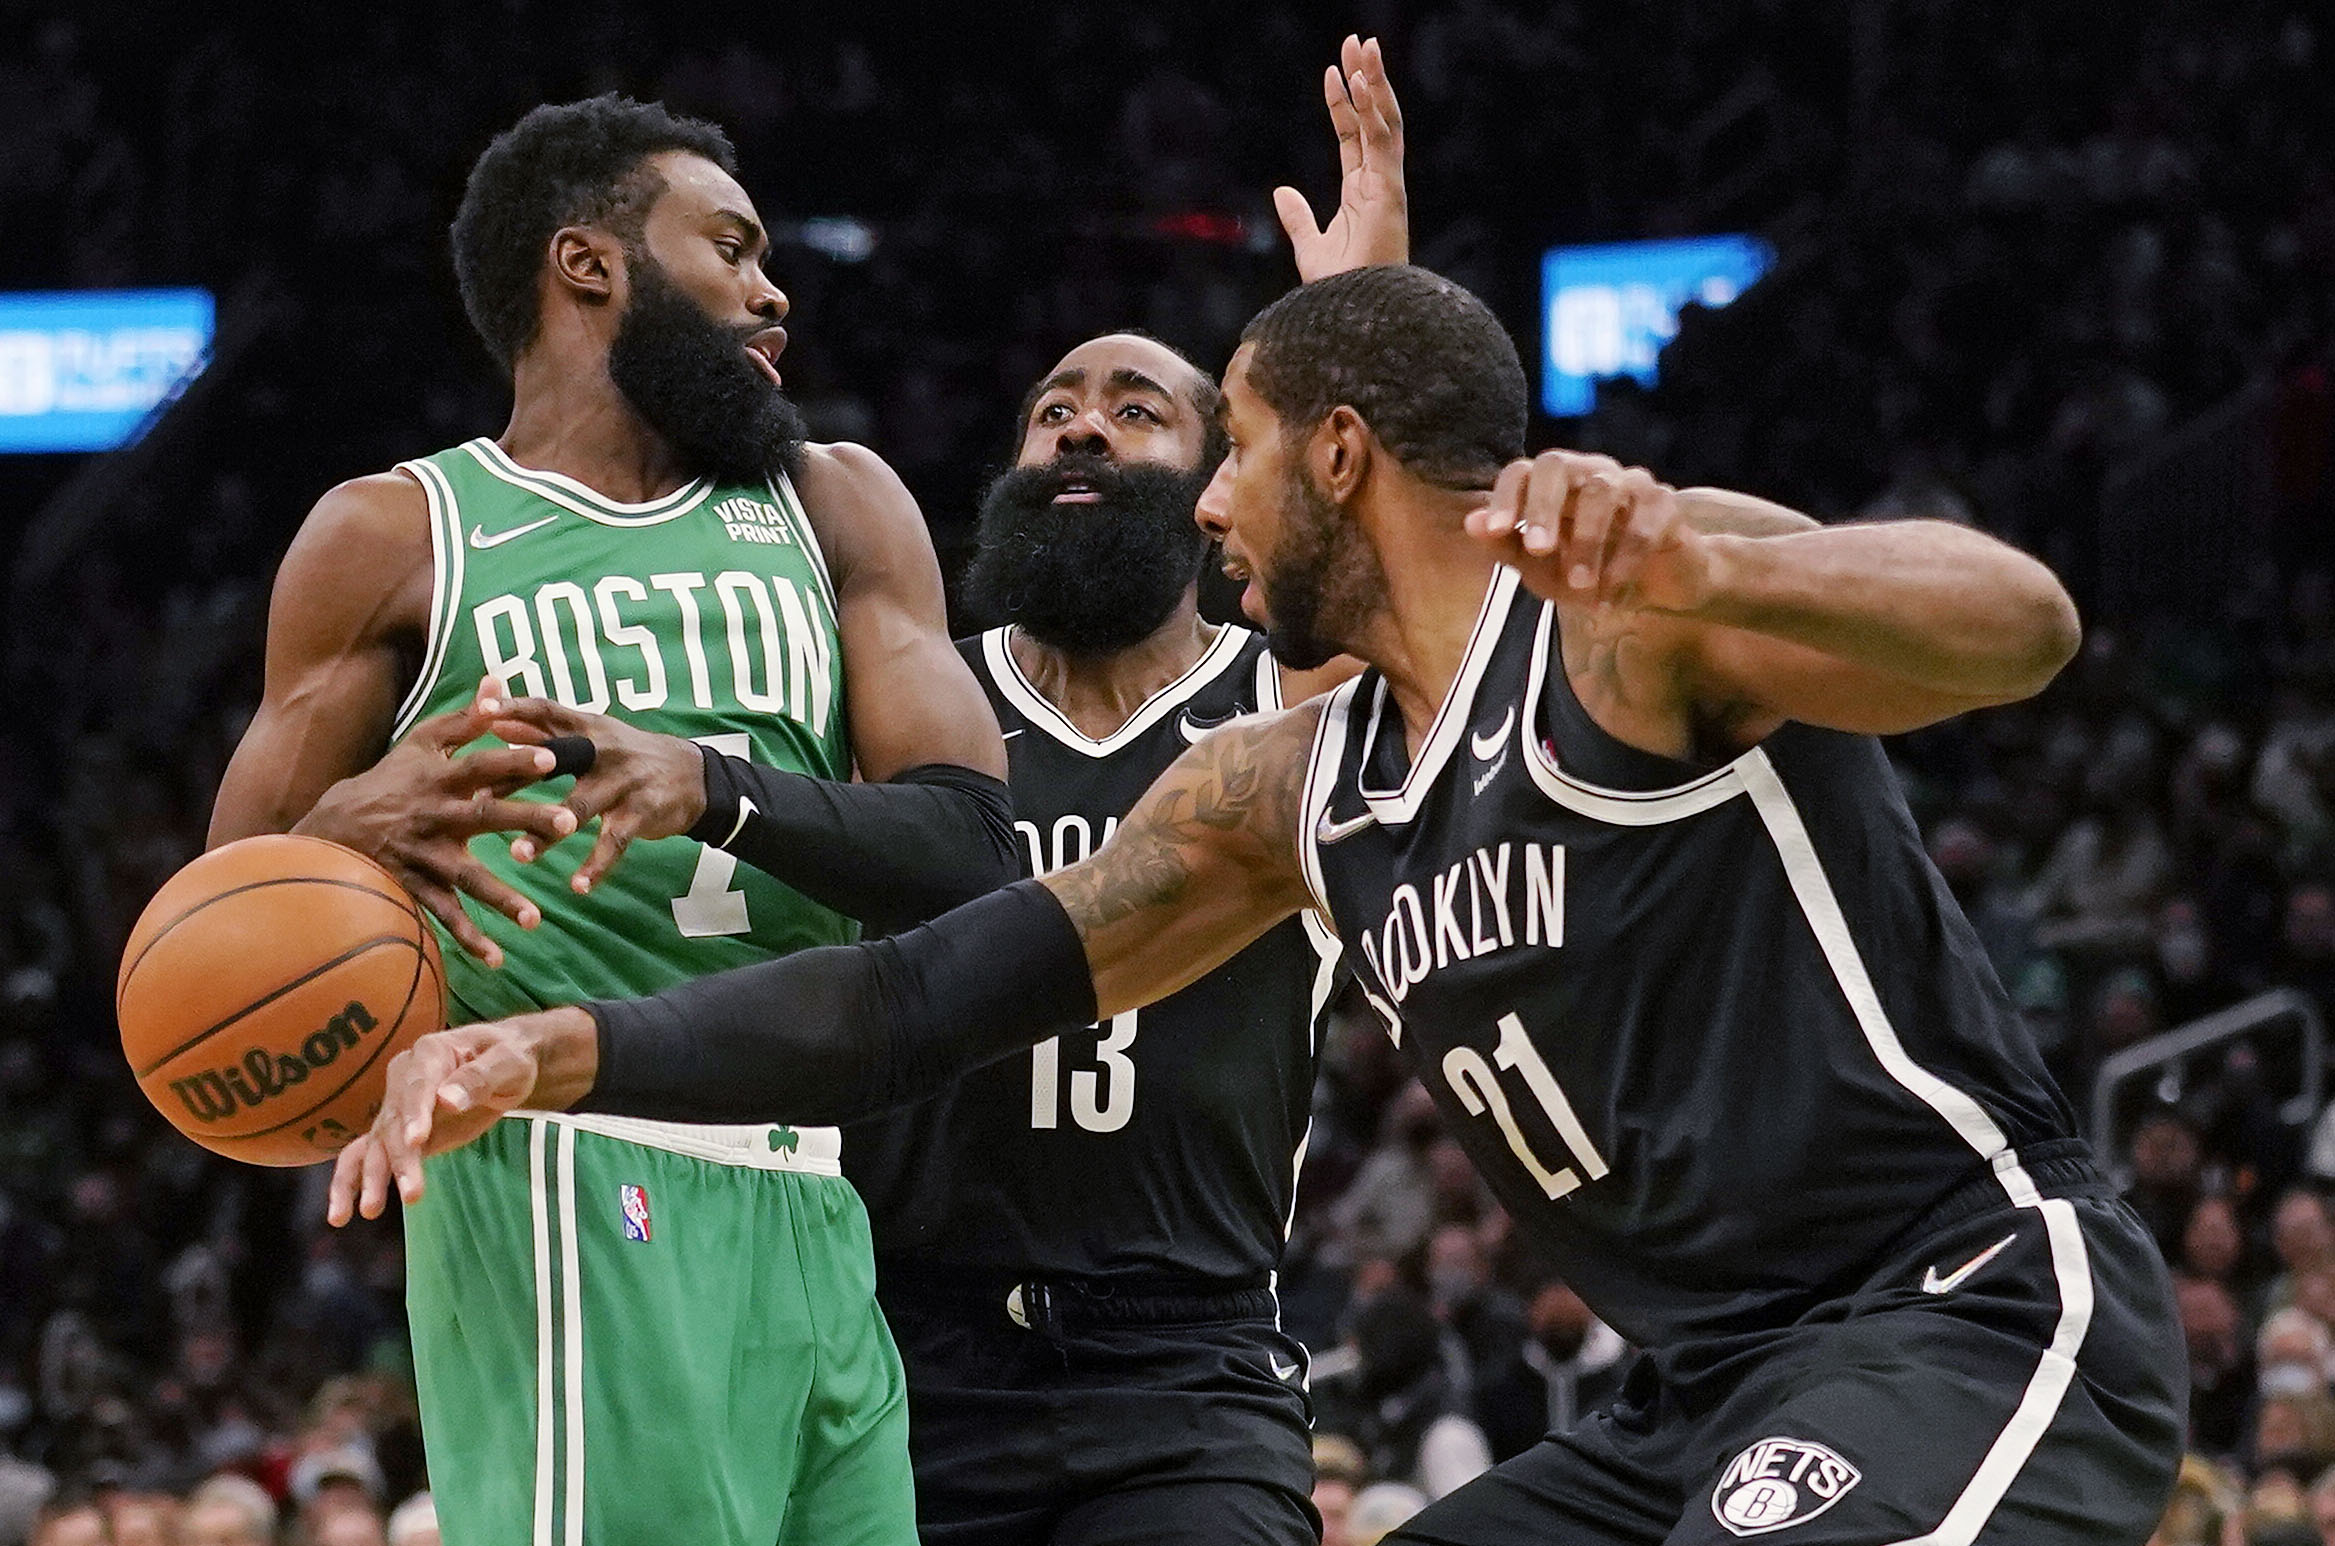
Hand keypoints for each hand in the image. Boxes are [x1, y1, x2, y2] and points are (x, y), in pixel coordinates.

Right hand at [295, 676, 576, 963]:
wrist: (331, 830)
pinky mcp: (413, 889)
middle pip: (484, 817)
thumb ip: (466, 718)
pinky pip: (442, 917)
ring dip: (501, 898)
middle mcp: (434, 817)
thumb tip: (501, 679)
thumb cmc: (388, 782)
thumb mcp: (421, 745)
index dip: (513, 758)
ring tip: (536, 919)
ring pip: (465, 878)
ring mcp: (423, 856)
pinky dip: (467, 939)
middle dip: (525, 819)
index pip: (481, 765)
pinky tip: (497, 959)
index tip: (551, 757)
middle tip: (566, 823)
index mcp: (440, 780)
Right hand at [325, 1007, 595, 1222]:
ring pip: (376, 1143)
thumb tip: (447, 1100)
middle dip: (400, 1159)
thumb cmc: (509, 1057)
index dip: (415, 1114)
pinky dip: (353, 1181)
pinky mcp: (399, 1133)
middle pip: (395, 1122)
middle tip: (412, 1194)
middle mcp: (404, 1078)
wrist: (502, 1064)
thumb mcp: (508, 1062)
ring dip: (370, 1177)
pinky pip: (369, 1154)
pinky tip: (342, 1212)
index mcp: (430, 1053)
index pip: (418, 1086)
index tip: (416, 1142)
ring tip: (369, 1211)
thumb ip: (479, 1078)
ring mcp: (397, 1107)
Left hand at [484, 697, 707, 893]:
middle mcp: (603, 749)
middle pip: (558, 756)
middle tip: (480, 795)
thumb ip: (542, 731)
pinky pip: (615, 842)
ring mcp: (624, 781)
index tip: (481, 708)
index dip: (514, 707)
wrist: (694, 775)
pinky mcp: (642, 812)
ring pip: (580, 806)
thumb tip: (492, 721)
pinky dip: (597, 865)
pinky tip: (578, 887)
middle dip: (520, 773)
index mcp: (586, 726)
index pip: (545, 710)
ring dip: (548, 832)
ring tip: (517, 855)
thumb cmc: (626, 755)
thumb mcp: (590, 735)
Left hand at [1276, 34, 1407, 282]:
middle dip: (1368, 80)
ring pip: (1386, 123)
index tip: (1331, 73)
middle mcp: (1379, 185)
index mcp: (1363, 193)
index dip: (1344, 105)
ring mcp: (1387, 188)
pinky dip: (1375, 110)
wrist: (1351, 318)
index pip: (1355, 138)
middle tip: (1358, 41)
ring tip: (1364, 46)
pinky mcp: (1390, 194)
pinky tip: (1363, 82)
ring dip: (1376, 83)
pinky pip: (1383, 143)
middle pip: (1376, 121)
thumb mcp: (1310, 249)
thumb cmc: (1339, 293)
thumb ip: (1299, 219)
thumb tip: (1280, 192)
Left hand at [1468, 451, 1717, 613]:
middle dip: (1543, 507)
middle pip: (1558, 464)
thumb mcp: (1542, 569)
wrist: (1654, 588)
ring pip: (1602, 492)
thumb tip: (1471, 524)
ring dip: (1587, 543)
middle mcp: (1589, 472)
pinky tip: (1611, 594)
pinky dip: (1623, 562)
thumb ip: (1508, 547)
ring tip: (1580, 587)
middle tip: (1539, 550)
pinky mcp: (1664, 504)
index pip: (1521, 471)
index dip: (1505, 496)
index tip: (1495, 531)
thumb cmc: (1588, 572)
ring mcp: (1629, 482)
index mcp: (1554, 485)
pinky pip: (1643, 525)